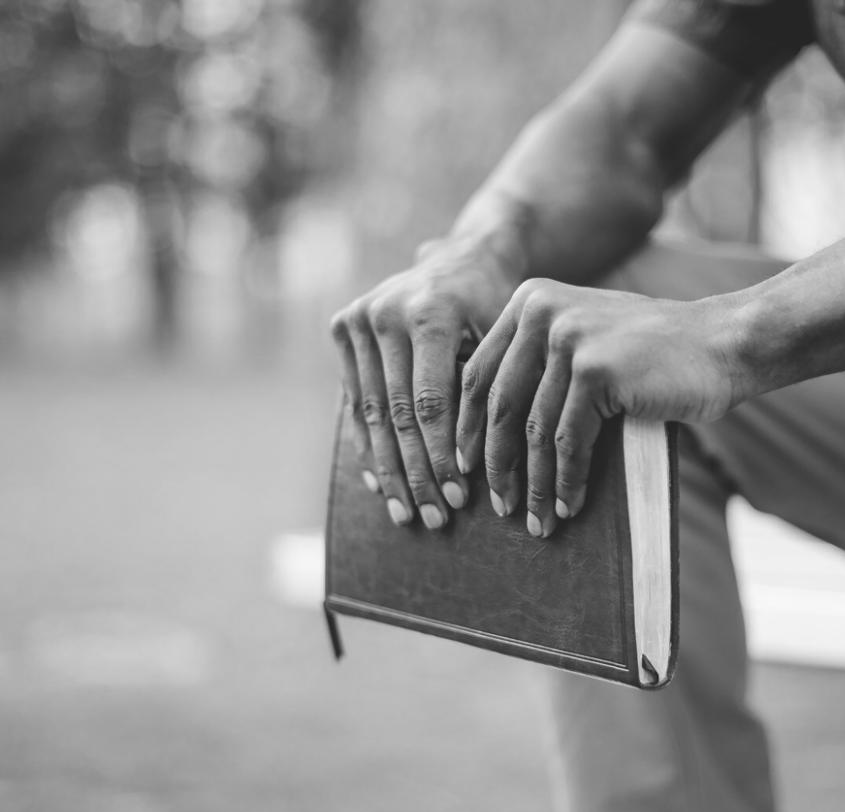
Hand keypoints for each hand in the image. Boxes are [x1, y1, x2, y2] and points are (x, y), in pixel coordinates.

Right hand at [329, 246, 518, 527]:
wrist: (461, 258)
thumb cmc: (496, 307)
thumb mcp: (502, 339)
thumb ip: (487, 390)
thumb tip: (486, 464)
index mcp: (428, 313)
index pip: (430, 402)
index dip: (442, 455)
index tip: (459, 499)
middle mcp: (384, 313)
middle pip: (397, 414)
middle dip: (417, 473)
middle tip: (435, 520)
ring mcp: (358, 319)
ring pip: (371, 414)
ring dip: (389, 471)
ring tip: (406, 515)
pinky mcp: (342, 328)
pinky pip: (354, 401)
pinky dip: (368, 446)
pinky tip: (381, 486)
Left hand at [456, 278, 753, 537]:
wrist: (723, 343)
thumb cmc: (653, 354)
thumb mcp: (584, 339)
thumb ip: (539, 363)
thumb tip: (488, 434)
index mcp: (529, 301)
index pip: (480, 374)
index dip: (468, 429)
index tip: (466, 470)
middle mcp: (541, 311)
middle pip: (501, 405)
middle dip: (496, 464)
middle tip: (497, 506)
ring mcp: (568, 338)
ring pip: (535, 430)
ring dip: (535, 485)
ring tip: (538, 521)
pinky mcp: (596, 369)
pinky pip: (569, 441)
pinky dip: (568, 480)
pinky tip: (571, 506)